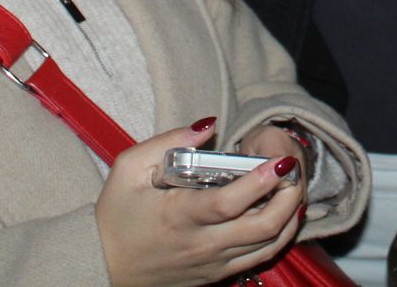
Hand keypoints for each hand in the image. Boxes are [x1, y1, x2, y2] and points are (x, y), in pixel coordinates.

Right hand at [98, 119, 304, 286]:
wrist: (102, 266)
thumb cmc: (116, 215)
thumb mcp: (129, 169)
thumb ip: (169, 141)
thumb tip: (208, 124)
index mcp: (179, 216)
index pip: (229, 203)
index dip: (260, 182)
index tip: (279, 162)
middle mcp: (202, 245)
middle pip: (262, 227)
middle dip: (288, 198)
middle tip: (294, 171)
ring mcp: (212, 264)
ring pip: (268, 245)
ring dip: (288, 217)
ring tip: (293, 188)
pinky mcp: (217, 275)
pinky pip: (259, 259)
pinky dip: (278, 236)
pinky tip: (283, 215)